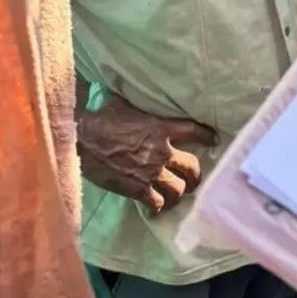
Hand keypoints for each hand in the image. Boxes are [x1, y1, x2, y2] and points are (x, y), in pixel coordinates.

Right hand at [77, 93, 215, 214]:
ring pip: (178, 189)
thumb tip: (132, 88)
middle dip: (196, 175)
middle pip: (192, 167)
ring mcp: (151, 172)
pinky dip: (158, 207)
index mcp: (161, 128)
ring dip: (179, 193)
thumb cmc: (101, 119)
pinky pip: (156, 202)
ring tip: (177, 196)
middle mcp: (162, 152)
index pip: (194, 131)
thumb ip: (136, 102)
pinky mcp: (137, 189)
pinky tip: (157, 209)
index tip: (214, 140)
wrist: (83, 141)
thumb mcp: (124, 103)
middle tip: (194, 179)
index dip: (206, 136)